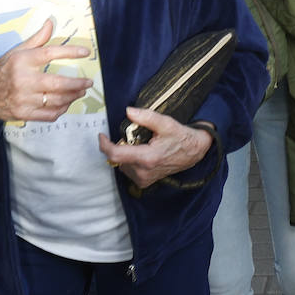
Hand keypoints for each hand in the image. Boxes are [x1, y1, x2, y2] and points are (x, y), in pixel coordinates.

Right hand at [0, 18, 92, 121]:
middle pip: (57, 83)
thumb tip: (51, 22)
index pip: (50, 53)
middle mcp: (23, 80)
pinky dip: (61, 110)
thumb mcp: (17, 51)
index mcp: (23, 61)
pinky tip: (66, 104)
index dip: (70, 52)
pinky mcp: (23, 114)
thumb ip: (37, 38)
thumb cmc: (2, 70)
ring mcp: (23, 99)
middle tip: (88, 81)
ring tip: (81, 91)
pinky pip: (48, 115)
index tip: (85, 52)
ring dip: (72, 97)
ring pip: (55, 101)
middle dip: (77, 83)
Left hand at [98, 111, 213, 189]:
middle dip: (119, 145)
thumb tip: (128, 111)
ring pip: (122, 165)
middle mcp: (143, 172)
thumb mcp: (165, 123)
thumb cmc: (180, 136)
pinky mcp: (145, 182)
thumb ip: (146, 117)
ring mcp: (144, 179)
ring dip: (124, 154)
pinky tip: (142, 153)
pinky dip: (130, 161)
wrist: (193, 152)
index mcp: (146, 158)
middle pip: (117, 159)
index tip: (101, 135)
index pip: (116, 155)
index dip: (105, 145)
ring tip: (140, 144)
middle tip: (132, 135)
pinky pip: (128, 171)